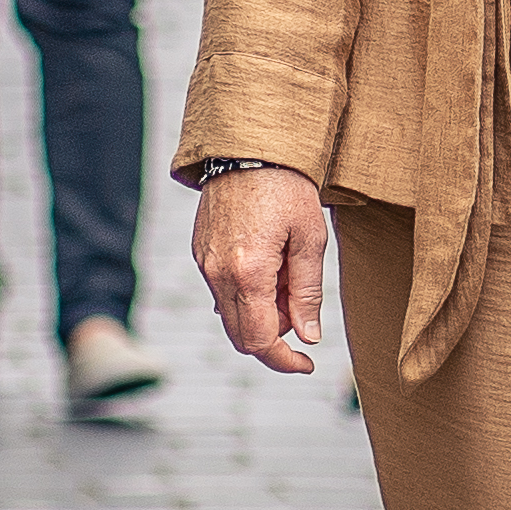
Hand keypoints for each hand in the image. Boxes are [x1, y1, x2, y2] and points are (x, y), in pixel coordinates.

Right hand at [191, 164, 331, 374]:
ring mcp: (204, 263)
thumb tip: (309, 337)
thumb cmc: (286, 187)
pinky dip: (246, 294)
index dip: (285, 361)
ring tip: (286, 274)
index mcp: (248, 273)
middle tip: (300, 304)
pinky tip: (268, 266)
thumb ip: (307, 293)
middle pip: (241, 336)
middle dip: (275, 335)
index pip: (260, 341)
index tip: (306, 363)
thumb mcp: (310, 240)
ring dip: (261, 312)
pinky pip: (220, 292)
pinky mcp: (200, 253)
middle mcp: (217, 273)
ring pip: (229, 315)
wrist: (248, 146)